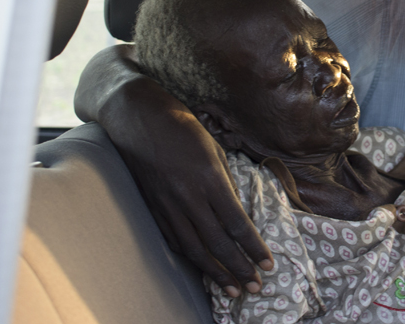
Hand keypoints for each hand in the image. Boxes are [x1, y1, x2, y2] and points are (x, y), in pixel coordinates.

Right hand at [75, 46, 273, 294]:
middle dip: (239, 268)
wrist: (135, 116)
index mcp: (208, 177)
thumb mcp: (213, 144)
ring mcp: (167, 204)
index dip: (254, 248)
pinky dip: (191, 258)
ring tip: (234, 288)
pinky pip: (175, 239)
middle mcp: (187, 195)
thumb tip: (237, 206)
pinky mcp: (153, 207)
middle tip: (257, 286)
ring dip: (216, 272)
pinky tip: (203, 267)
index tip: (269, 264)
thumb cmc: (180, 124)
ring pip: (194, 248)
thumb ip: (225, 178)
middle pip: (217, 243)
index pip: (236, 223)